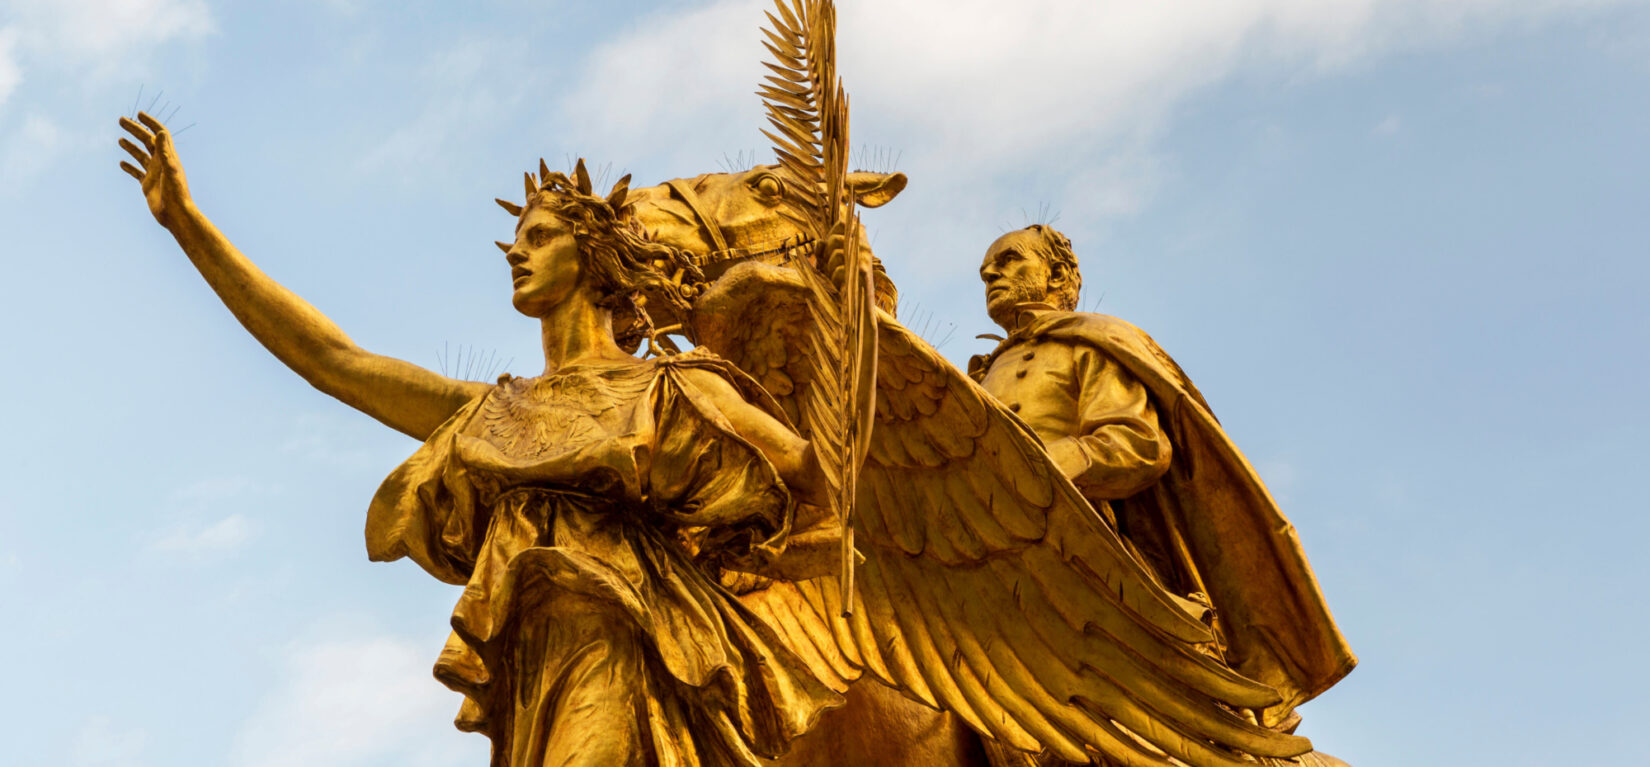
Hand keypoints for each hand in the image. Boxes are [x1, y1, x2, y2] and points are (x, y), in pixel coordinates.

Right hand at [118, 111, 191, 228]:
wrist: (176, 215)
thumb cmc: (176, 193)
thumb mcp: (170, 170)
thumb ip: (165, 152)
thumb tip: (160, 132)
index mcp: (168, 157)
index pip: (159, 134)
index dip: (150, 123)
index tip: (139, 114)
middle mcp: (161, 163)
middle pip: (147, 141)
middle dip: (135, 130)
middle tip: (121, 120)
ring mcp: (154, 173)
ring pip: (140, 155)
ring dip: (131, 146)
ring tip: (120, 139)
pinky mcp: (148, 185)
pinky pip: (137, 172)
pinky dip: (129, 166)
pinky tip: (121, 163)